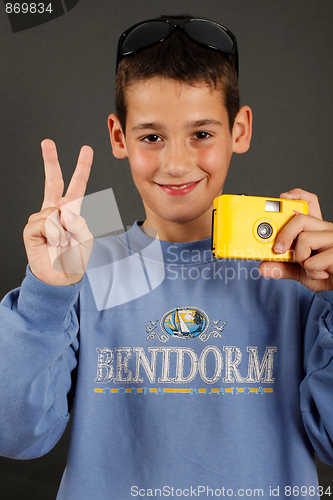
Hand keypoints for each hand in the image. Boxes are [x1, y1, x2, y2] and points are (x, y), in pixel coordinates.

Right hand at [23, 139, 93, 285]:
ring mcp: (41, 218)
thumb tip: (63, 210)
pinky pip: (47, 222)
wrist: (62, 275)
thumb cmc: (75, 256)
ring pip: (56, 211)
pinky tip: (53, 243)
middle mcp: (54, 210)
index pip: (76, 185)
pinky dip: (55, 234)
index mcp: (70, 209)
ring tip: (63, 242)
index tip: (86, 150)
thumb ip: (79, 221)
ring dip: (64, 230)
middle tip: (47, 142)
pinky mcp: (32, 228)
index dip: (81, 168)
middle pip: (52, 180)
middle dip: (50, 160)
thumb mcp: (85, 237)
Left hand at [258, 188, 332, 291]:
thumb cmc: (326, 274)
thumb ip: (282, 268)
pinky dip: (311, 271)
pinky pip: (313, 260)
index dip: (297, 196)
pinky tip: (321, 273)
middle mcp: (325, 230)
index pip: (310, 203)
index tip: (283, 197)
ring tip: (307, 265)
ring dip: (299, 257)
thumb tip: (262, 267)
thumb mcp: (300, 271)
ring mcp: (332, 239)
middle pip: (301, 218)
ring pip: (304, 238)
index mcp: (316, 230)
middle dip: (284, 234)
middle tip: (278, 250)